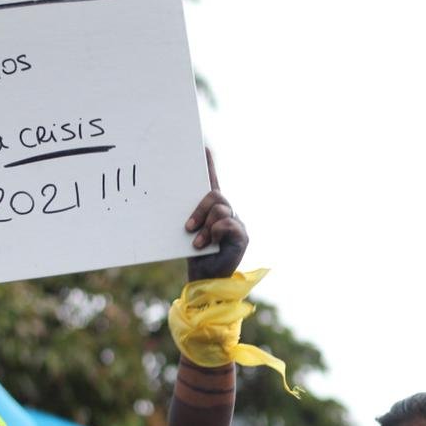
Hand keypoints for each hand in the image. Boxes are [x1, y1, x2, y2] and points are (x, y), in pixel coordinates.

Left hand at [185, 149, 247, 281]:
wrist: (206, 279)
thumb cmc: (194, 256)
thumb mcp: (188, 231)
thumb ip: (190, 216)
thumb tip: (183, 210)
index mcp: (211, 210)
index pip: (211, 182)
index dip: (209, 164)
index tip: (202, 146)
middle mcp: (226, 212)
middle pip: (215, 195)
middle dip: (199, 209)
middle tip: (188, 226)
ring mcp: (235, 223)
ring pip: (220, 209)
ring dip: (205, 225)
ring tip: (197, 242)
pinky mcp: (241, 236)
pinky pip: (227, 223)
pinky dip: (215, 232)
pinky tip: (208, 244)